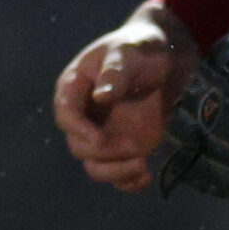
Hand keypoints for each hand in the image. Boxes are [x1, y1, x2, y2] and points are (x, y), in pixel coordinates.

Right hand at [53, 3, 197, 192]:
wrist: (163, 57)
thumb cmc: (139, 48)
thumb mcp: (127, 53)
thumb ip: (115, 73)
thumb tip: (100, 97)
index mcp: (74, 89)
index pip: (65, 115)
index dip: (78, 130)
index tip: (100, 139)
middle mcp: (84, 116)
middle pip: (79, 146)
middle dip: (103, 152)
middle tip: (134, 149)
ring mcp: (103, 133)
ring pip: (95, 165)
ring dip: (115, 171)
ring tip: (142, 165)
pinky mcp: (123, 147)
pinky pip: (117, 173)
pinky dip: (128, 181)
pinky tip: (147, 176)